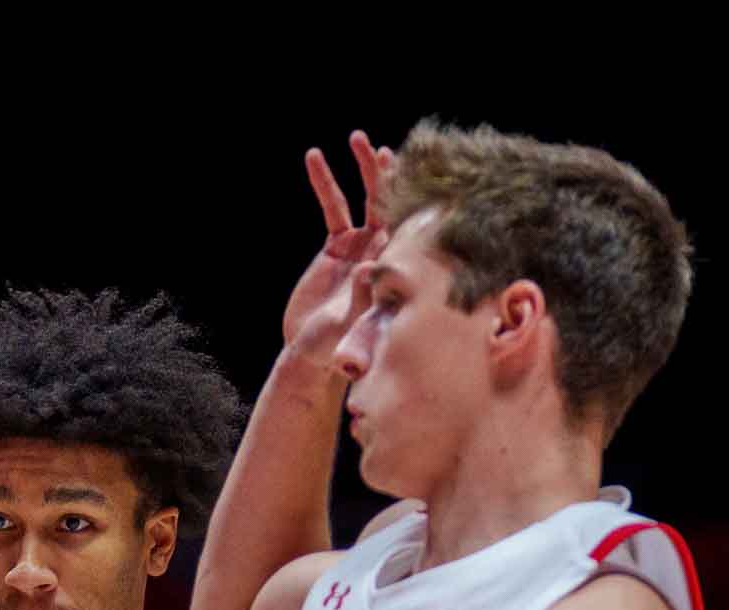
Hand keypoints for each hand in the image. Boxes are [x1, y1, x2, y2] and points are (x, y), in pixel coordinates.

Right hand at [282, 130, 393, 363]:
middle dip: (391, 177)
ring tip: (358, 139)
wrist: (312, 351)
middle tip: (385, 151)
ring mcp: (362, 244)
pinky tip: (315, 157)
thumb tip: (369, 270)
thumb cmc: (338, 347)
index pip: (412, 229)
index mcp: (397, 269)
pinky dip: (325, 182)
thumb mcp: (352, 326)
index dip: (414, 202)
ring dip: (363, 168)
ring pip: (366, 198)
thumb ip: (362, 300)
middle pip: (394, 205)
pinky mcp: (338, 244)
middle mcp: (384, 251)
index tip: (416, 176)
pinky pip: (333, 206)